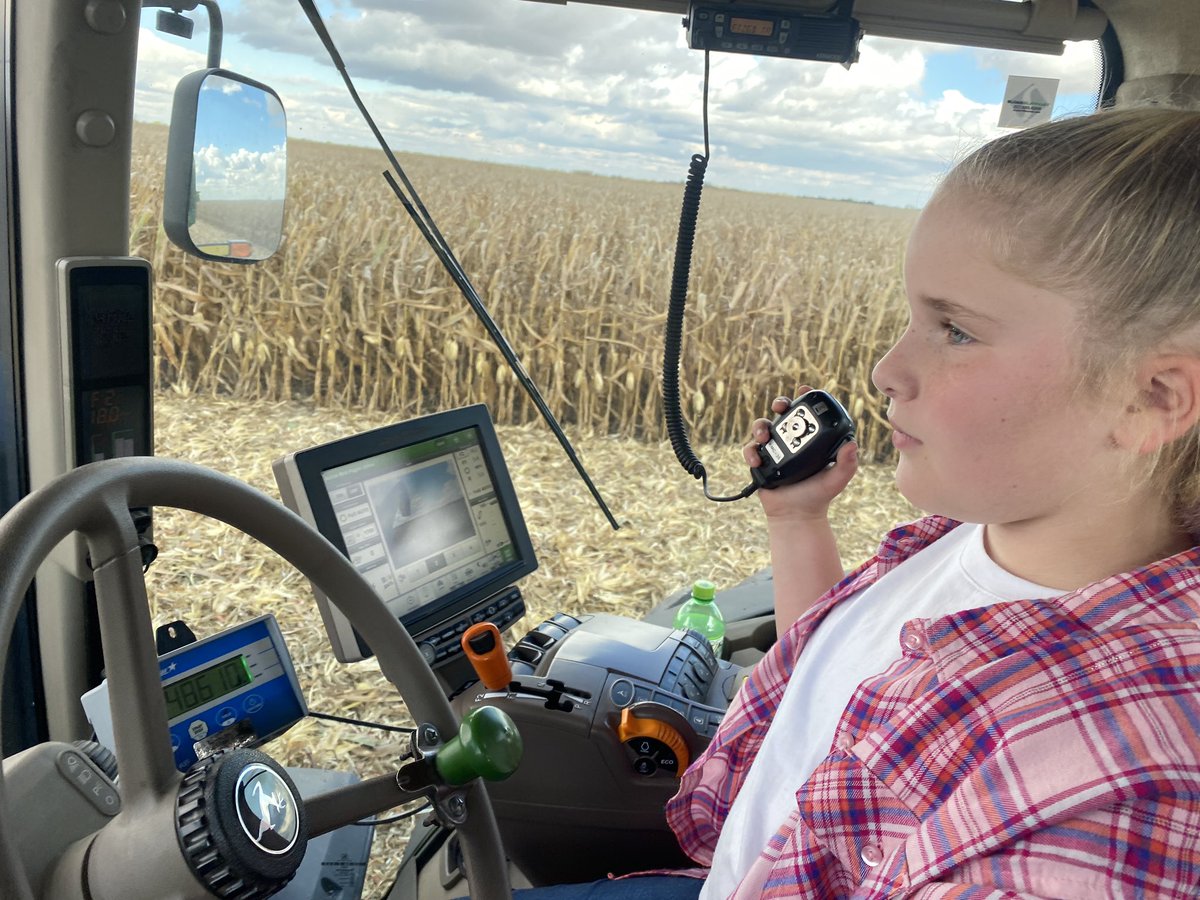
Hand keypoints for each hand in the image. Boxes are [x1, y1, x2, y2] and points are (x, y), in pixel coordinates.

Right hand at [742, 389, 857, 521]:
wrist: (796, 515)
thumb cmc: (819, 495)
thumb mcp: (837, 478)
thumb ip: (847, 463)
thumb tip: (852, 444)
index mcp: (811, 438)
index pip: (808, 412)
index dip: (805, 398)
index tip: (804, 391)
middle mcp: (791, 439)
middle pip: (782, 413)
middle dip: (779, 403)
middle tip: (779, 407)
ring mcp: (774, 449)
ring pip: (762, 426)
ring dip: (760, 425)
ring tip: (764, 435)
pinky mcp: (760, 461)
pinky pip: (750, 449)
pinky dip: (750, 451)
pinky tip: (757, 460)